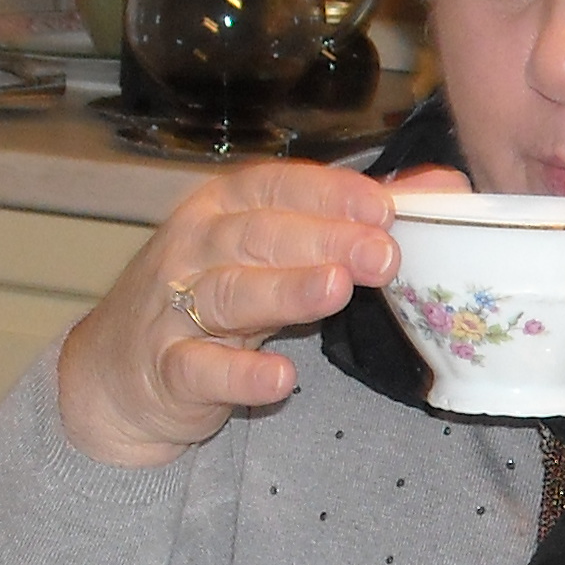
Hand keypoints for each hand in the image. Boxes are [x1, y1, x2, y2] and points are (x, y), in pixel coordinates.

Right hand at [58, 162, 445, 467]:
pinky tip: (281, 378)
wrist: (119, 373)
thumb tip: (445, 190)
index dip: (330, 193)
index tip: (386, 206)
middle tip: (382, 255)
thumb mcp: (277, 253)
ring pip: (229, 293)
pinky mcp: (166, 371)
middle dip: (324, 240)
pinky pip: (199, 369)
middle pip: (259, 235)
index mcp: (223, 208)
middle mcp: (194, 248)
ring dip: (284, 289)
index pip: (277, 185)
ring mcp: (174, 309)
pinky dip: (239, 374)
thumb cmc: (213, 299)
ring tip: (336, 290)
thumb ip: (353, 222)